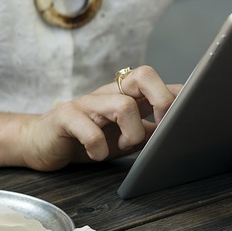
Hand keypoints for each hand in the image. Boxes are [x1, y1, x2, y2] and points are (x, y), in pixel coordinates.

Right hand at [16, 65, 179, 170]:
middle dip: (162, 101)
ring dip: (132, 133)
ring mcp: (87, 102)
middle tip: (161, 127)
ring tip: (124, 147)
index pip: (158, 81)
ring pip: (122, 104)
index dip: (177, 93)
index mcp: (126, 95)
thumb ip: (151, 132)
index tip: (192, 112)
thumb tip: (180, 132)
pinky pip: (88, 128)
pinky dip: (98, 147)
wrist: (40, 143)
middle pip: (143, 75)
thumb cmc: (88, 140)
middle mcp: (109, 93)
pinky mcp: (65, 117)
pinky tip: (96, 155)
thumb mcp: (126, 138)